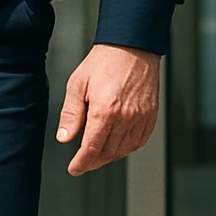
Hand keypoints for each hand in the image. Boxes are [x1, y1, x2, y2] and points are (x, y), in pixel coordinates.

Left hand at [55, 44, 160, 175]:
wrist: (131, 46)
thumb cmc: (104, 61)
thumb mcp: (77, 84)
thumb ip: (70, 114)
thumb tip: (64, 137)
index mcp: (104, 111)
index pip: (91, 149)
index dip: (81, 163)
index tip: (74, 169)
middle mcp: (125, 118)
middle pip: (108, 153)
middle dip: (93, 162)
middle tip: (83, 163)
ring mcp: (141, 118)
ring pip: (124, 150)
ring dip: (109, 157)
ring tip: (97, 155)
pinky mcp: (151, 115)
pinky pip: (139, 141)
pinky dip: (126, 148)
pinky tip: (117, 146)